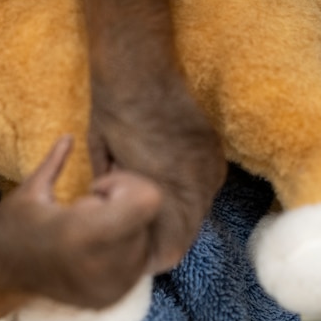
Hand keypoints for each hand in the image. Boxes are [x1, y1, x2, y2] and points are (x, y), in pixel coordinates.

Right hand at [0, 136, 160, 318]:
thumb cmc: (12, 223)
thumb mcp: (31, 189)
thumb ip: (56, 161)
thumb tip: (69, 136)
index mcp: (81, 232)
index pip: (147, 200)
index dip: (125, 185)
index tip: (97, 188)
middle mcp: (101, 264)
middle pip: (147, 218)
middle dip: (123, 207)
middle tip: (88, 211)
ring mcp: (108, 287)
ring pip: (146, 241)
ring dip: (124, 230)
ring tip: (90, 233)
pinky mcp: (111, 298)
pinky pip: (138, 264)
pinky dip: (123, 251)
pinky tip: (94, 249)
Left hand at [88, 67, 226, 272]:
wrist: (139, 68)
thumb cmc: (112, 114)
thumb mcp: (104, 164)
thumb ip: (116, 198)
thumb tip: (120, 215)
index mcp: (166, 195)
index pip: (169, 251)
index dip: (147, 252)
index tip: (129, 240)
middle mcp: (198, 186)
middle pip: (187, 235)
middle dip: (161, 232)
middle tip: (134, 215)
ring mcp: (211, 167)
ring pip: (199, 211)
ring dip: (177, 211)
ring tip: (147, 190)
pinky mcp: (216, 150)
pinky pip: (206, 185)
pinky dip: (188, 188)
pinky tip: (165, 171)